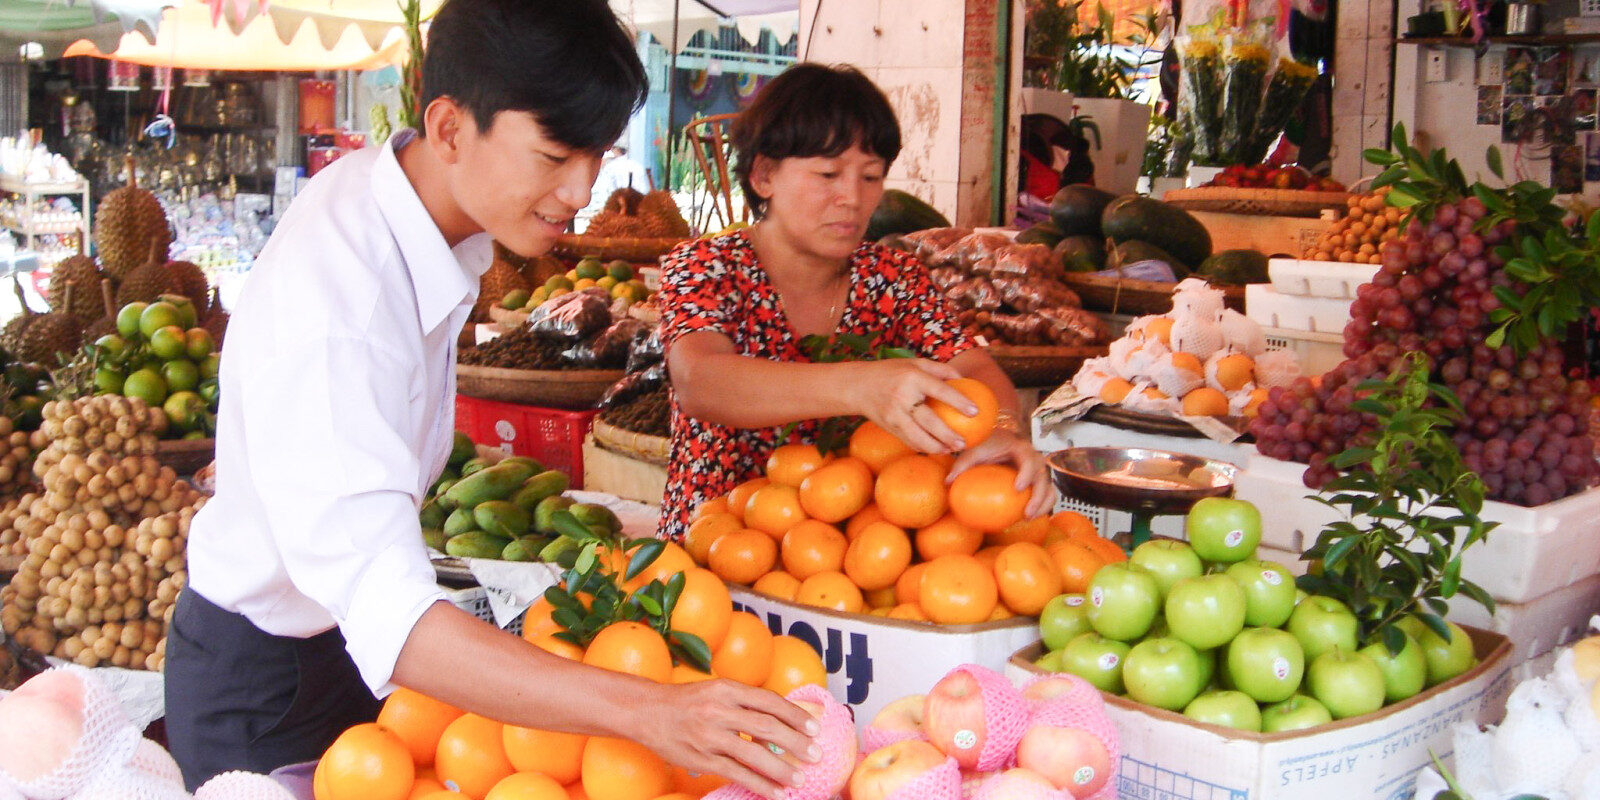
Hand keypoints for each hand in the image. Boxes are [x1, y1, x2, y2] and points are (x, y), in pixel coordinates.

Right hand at [635, 678, 818, 798]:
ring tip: (800, 779)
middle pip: (767, 727)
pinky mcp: (701, 758)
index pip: (769, 701)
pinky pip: (736, 773)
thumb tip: (783, 718)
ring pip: (753, 754)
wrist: (647, 711)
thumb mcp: (717, 690)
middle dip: (796, 743)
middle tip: (816, 754)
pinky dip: (759, 784)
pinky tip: (775, 792)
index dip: (795, 715)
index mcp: (727, 689)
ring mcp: (709, 736)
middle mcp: (719, 710)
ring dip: (781, 769)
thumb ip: (745, 702)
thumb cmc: (688, 701)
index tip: (815, 727)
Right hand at [848, 359, 973, 453]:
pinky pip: (909, 441)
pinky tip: (936, 449)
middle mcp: (903, 397)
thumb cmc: (892, 372)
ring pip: (918, 438)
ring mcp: (894, 415)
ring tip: (952, 450)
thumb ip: (940, 369)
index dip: (959, 401)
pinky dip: (924, 447)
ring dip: (937, 448)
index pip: (940, 390)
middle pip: (930, 422)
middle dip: (949, 435)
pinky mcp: (888, 427)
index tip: (975, 411)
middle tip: (964, 443)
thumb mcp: (914, 363)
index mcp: (912, 378)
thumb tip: (965, 380)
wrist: (858, 386)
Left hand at [949, 427, 1055, 517]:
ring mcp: (1037, 471)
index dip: (1027, 473)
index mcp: (1020, 447)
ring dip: (1044, 504)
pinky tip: (1027, 518)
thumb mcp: (972, 452)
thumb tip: (948, 482)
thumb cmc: (983, 446)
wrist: (995, 442)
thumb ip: (961, 464)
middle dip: (1038, 496)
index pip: (1029, 459)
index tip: (1018, 488)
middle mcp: (1033, 458)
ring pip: (1049, 487)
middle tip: (1026, 513)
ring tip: (1028, 518)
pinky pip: (1046, 495)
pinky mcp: (1036, 482)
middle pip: (1043, 476)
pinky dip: (1042, 506)